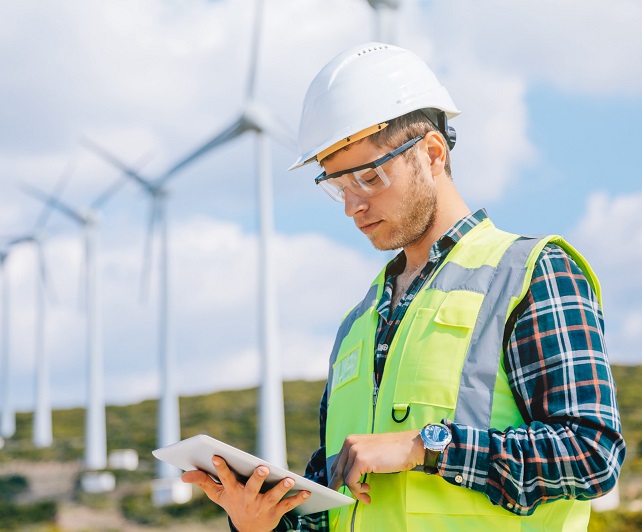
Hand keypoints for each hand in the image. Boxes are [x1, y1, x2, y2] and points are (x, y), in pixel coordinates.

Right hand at [182, 455, 309, 531]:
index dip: (221, 467)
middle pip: (252, 488)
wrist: (249, 531)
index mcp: (233, 492)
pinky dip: (298, 498)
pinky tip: (307, 490)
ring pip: (273, 496)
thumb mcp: (218, 495)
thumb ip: (203, 482)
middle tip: (264, 467)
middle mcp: (248, 499)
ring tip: (289, 479)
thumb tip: (184, 474)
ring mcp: (263, 506)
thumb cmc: (233, 503)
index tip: (217, 455)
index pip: (225, 478)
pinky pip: (288, 505)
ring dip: (281, 488)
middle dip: (257, 478)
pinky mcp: (276, 511)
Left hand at [329, 431, 423, 503]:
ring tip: (366, 494)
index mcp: (351, 440)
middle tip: (343, 498)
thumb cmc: (394, 451)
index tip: (336, 489)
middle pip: (337, 471)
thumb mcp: (370, 452)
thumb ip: (357, 459)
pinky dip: (358, 490)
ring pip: (345, 478)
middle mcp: (350, 443)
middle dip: (339, 487)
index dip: (336, 478)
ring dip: (355, 490)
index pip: (337, 463)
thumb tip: (348, 475)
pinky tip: (367, 490)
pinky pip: (352, 482)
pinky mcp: (360, 461)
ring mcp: (354, 451)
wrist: (408, 447)